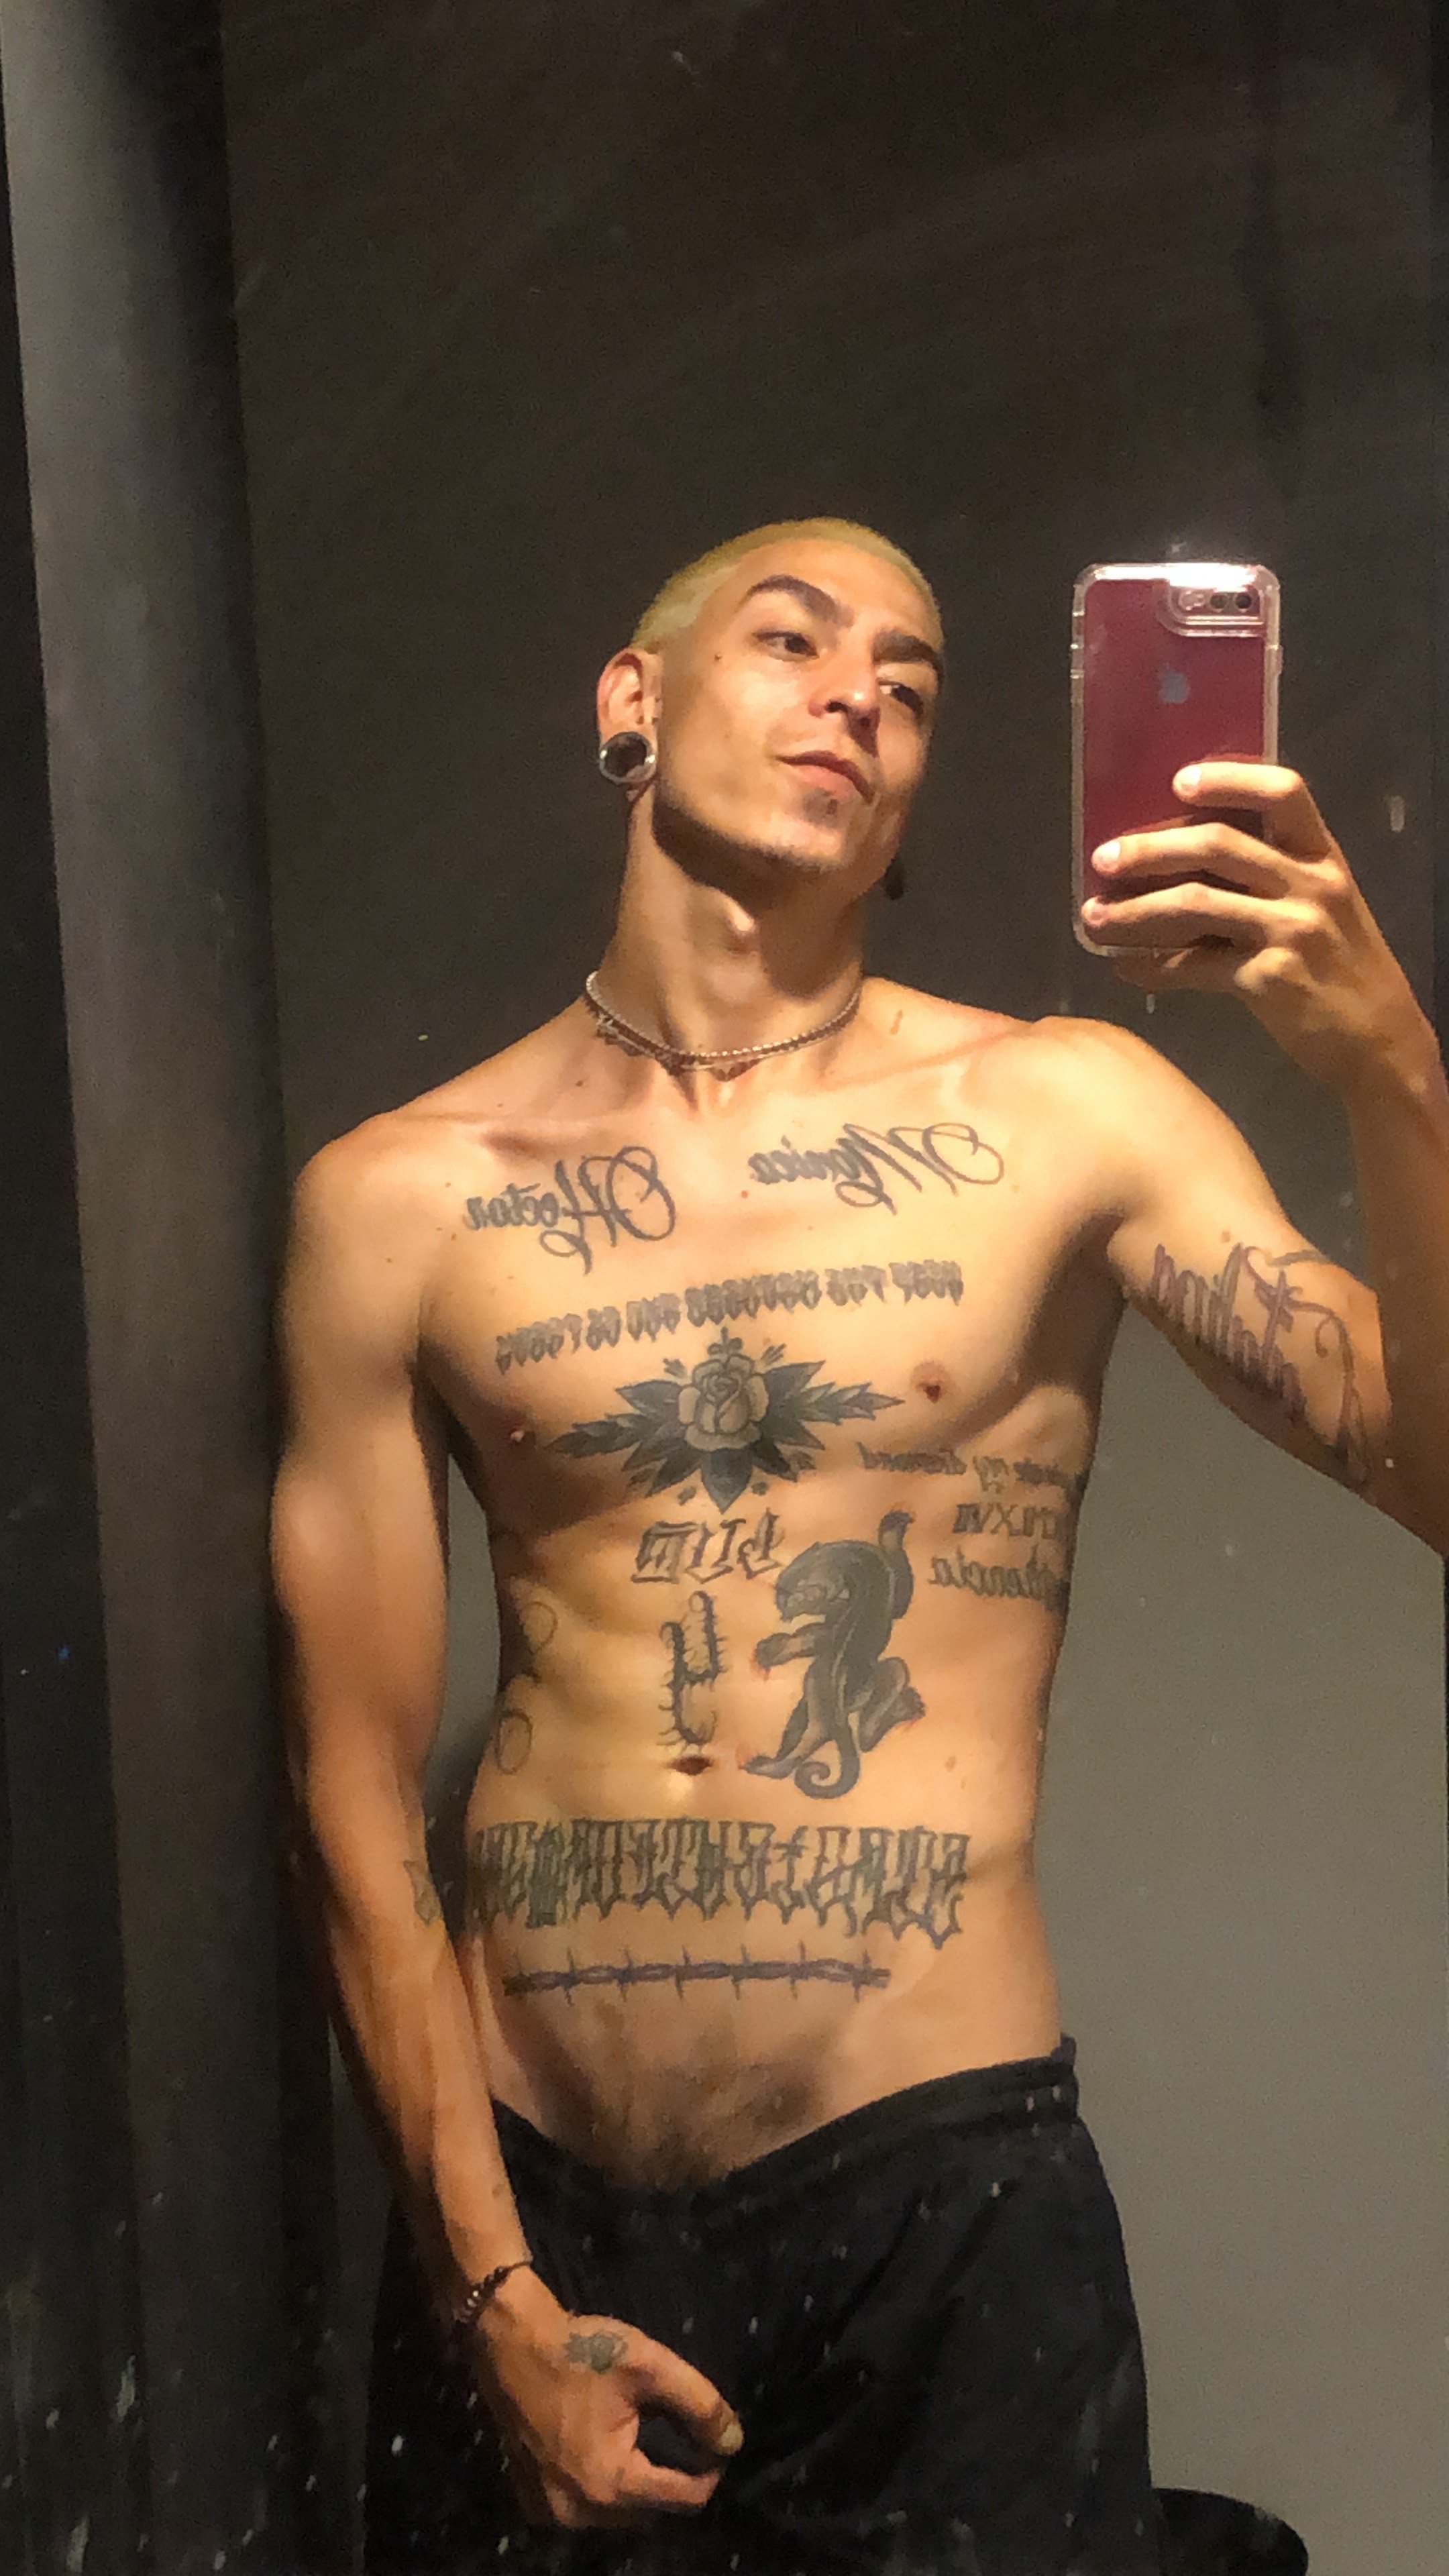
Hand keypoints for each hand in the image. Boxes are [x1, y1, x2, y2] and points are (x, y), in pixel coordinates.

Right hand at [469, 2265, 742, 2529]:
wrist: (510, 2341)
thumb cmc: (580, 2351)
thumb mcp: (649, 2365)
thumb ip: (700, 2403)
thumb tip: (733, 2441)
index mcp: (611, 2484)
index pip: (686, 2499)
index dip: (709, 2469)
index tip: (711, 2438)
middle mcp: (581, 2513)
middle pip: (652, 2509)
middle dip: (670, 2476)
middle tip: (669, 2431)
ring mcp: (551, 2512)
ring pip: (619, 2513)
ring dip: (635, 2483)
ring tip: (637, 2436)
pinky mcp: (532, 2502)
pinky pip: (585, 2509)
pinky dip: (600, 2487)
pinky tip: (599, 2447)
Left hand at [1082, 761, 1432, 1090]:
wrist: (1381, 1044)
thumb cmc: (1344, 971)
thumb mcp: (1327, 910)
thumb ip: (1275, 879)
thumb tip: (1185, 864)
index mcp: (1324, 858)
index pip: (1285, 792)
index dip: (1230, 780)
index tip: (1179, 781)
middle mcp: (1310, 886)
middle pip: (1218, 845)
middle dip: (1150, 850)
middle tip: (1103, 859)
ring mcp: (1290, 931)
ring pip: (1194, 903)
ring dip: (1134, 911)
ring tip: (1092, 918)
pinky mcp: (1268, 979)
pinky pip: (1193, 965)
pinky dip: (1152, 968)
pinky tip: (1125, 969)